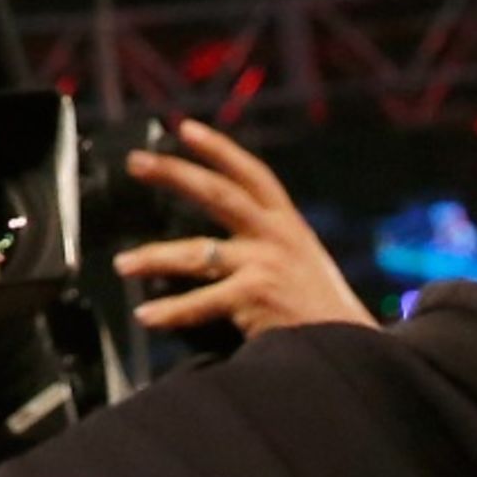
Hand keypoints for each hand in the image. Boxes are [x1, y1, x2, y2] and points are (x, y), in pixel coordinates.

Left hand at [113, 119, 375, 337]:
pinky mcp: (257, 295)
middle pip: (218, 193)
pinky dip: (172, 311)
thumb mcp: (301, 260)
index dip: (220, 148)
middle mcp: (277, 236)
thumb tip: (216, 241)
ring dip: (154, 257)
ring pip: (197, 253)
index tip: (186, 128)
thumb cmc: (320, 309)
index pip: (253, 173)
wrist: (353, 349)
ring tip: (122, 264)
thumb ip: (266, 242)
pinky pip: (202, 301)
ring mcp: (266, 263)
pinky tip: (147, 316)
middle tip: (136, 162)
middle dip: (174, 173)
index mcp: (288, 224)